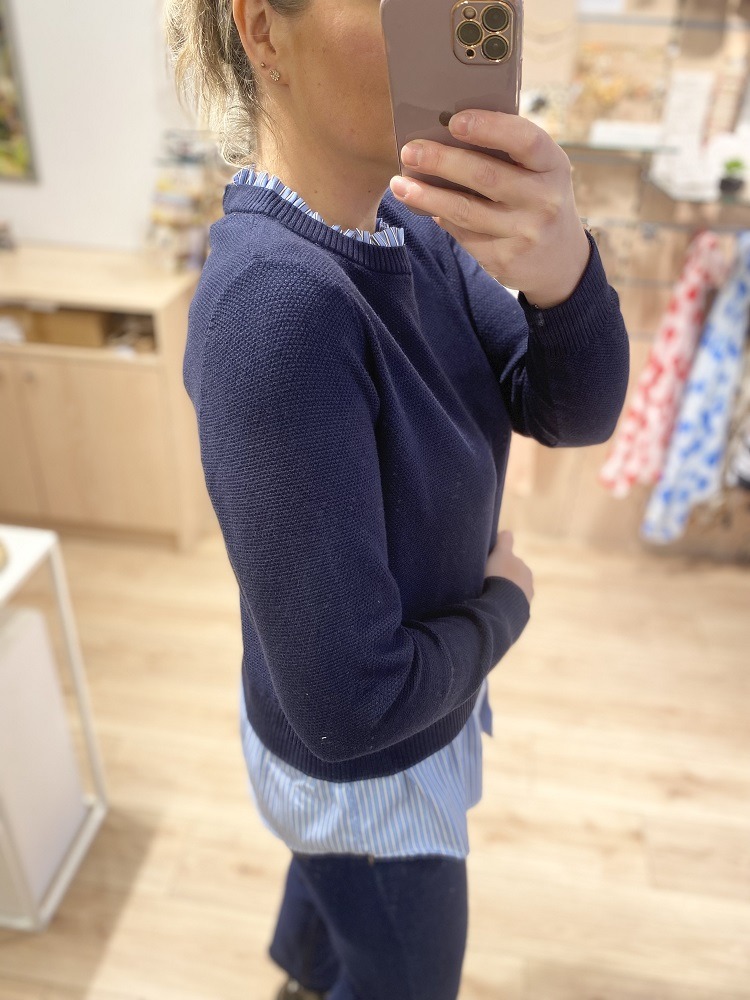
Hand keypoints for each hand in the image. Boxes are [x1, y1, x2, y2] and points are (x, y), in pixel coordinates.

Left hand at [390, 110, 591, 308]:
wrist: (560, 260)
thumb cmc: (538, 199)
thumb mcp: (540, 172)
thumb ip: (507, 154)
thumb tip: (445, 136)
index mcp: (553, 166)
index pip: (525, 140)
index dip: (489, 127)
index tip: (454, 121)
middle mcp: (543, 200)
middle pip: (485, 176)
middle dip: (441, 161)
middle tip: (410, 152)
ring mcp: (524, 233)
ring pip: (465, 211)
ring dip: (426, 196)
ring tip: (400, 184)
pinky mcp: (503, 259)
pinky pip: (462, 235)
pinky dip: (440, 217)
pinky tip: (423, 207)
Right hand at [484, 530, 533, 606]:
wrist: (501, 607)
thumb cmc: (500, 577)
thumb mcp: (501, 554)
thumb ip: (504, 542)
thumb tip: (507, 532)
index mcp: (525, 571)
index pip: (513, 563)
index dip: (500, 562)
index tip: (489, 566)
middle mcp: (529, 586)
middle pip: (513, 580)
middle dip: (503, 580)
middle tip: (486, 581)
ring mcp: (524, 604)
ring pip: (510, 595)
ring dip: (502, 594)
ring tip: (486, 596)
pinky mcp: (517, 618)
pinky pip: (507, 609)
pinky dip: (500, 606)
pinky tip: (490, 607)